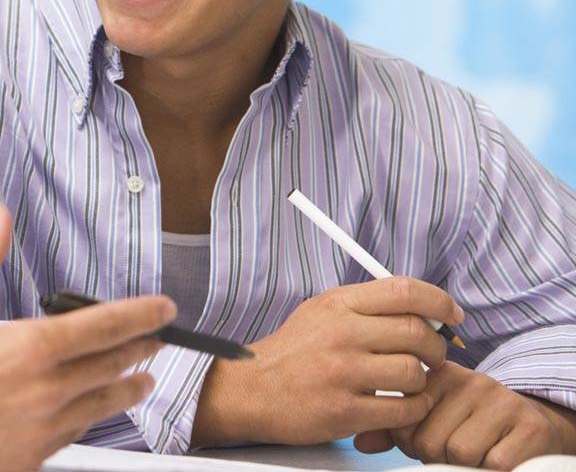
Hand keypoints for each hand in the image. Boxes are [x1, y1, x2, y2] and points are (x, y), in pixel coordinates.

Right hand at [0, 203, 175, 470]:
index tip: (165, 309)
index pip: (106, 325)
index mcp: (31, 348)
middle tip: (158, 339)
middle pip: (112, 366)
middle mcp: (46, 391)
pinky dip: (91, 418)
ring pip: (101, 406)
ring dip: (126, 389)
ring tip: (142, 382)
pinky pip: (75, 435)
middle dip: (140, 349)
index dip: (143, 314)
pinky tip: (91, 413)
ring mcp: (41, 429)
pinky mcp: (29, 457)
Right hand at [193, 276, 461, 446]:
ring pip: (414, 373)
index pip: (404, 291)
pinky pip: (404, 410)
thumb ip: (365, 307)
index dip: (440, 302)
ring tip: (411, 384)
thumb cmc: (291, 352)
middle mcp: (341, 334)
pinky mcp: (345, 411)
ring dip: (423, 381)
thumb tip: (420, 307)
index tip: (452, 315)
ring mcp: (343, 374)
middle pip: (417, 333)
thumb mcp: (320, 312)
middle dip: (436, 347)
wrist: (251, 389)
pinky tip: (404, 406)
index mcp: (338, 304)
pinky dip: (414, 410)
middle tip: (433, 356)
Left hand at [355, 361, 575, 468]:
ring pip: (459, 451)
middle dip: (435, 457)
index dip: (409, 441)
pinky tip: (495, 457)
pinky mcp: (528, 425)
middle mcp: (469, 380)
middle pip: (428, 440)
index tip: (423, 441)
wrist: (530, 427)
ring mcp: (501, 400)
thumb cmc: (470, 425)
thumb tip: (359, 441)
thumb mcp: (431, 419)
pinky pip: (495, 462)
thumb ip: (394, 428)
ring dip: (463, 465)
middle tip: (449, 452)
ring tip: (472, 454)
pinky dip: (491, 469)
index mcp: (438, 375)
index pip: (403, 418)